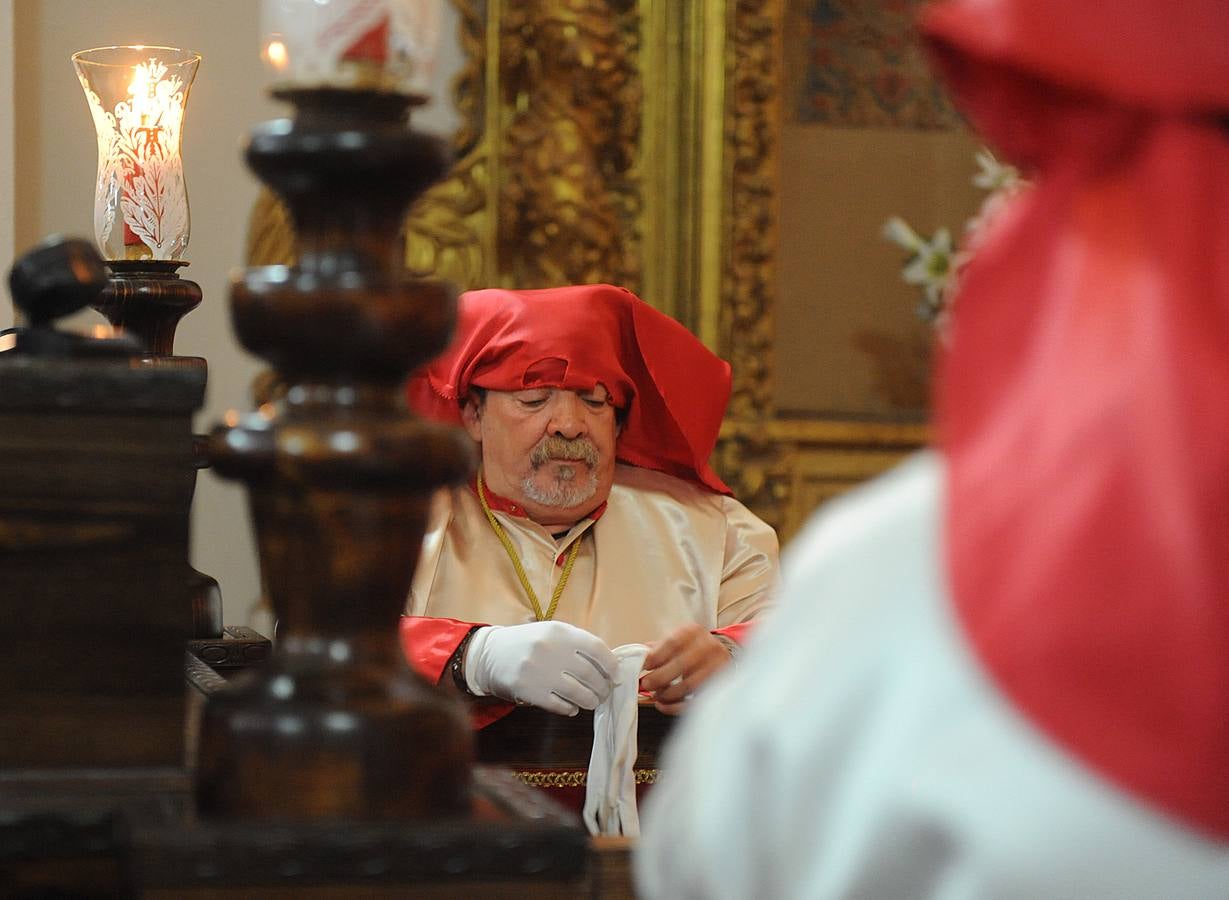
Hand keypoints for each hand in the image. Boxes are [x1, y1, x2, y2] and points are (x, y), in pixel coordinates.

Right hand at [463, 621, 617, 716]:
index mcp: (560, 632)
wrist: (490, 654)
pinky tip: (572, 707)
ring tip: (591, 702)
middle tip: (604, 693)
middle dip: (602, 688)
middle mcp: (551, 649)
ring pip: (578, 693)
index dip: (611, 665)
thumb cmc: (529, 643)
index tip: (616, 677)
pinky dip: (570, 708)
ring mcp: (539, 671)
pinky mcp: (529, 691)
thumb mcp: (552, 633)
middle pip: (590, 674)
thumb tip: (608, 666)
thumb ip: (578, 644)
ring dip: (590, 701)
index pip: (597, 648)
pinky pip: (559, 705)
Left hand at [639, 623, 732, 714]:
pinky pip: (696, 701)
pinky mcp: (719, 686)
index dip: (655, 656)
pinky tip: (665, 705)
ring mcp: (716, 667)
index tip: (643, 666)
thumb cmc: (691, 648)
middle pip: (681, 664)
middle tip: (646, 684)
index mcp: (693, 632)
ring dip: (668, 694)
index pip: (673, 643)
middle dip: (659, 678)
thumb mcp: (675, 641)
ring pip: (689, 685)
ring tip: (656, 695)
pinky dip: (677, 707)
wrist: (719, 653)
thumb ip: (656, 649)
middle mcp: (708, 647)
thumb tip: (636, 658)